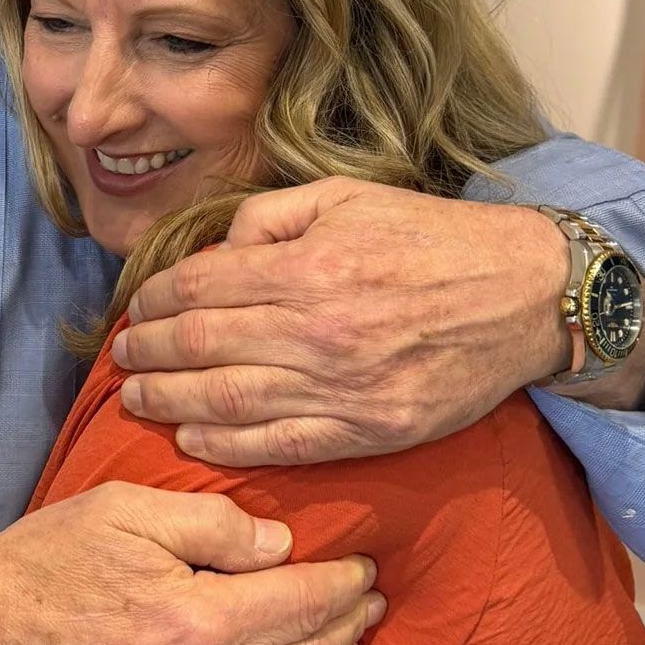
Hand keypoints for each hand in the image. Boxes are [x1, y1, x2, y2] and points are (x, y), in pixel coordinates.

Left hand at [112, 178, 569, 467]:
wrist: (524, 295)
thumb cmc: (431, 239)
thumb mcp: (347, 198)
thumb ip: (270, 218)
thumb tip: (214, 251)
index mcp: (309, 268)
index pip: (199, 288)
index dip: (152, 301)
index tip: (134, 308)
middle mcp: (318, 331)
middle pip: (200, 347)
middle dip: (145, 352)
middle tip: (120, 355)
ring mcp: (342, 389)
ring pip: (226, 401)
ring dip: (167, 400)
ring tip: (136, 395)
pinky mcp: (368, 432)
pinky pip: (277, 447)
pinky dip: (222, 446)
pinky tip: (189, 436)